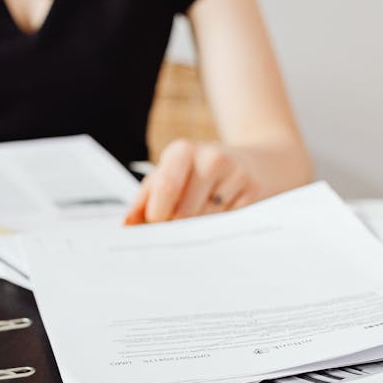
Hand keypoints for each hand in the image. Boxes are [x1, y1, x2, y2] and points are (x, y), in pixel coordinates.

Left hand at [124, 139, 260, 224]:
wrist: (256, 162)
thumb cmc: (198, 173)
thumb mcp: (169, 175)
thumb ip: (144, 200)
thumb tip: (127, 225)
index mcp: (182, 151)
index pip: (166, 187)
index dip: (157, 215)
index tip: (155, 224)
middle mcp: (211, 158)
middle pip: (185, 212)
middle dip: (175, 227)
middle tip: (176, 226)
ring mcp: (236, 173)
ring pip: (206, 222)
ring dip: (197, 230)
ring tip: (200, 216)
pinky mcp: (254, 192)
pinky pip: (227, 225)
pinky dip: (218, 228)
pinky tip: (220, 215)